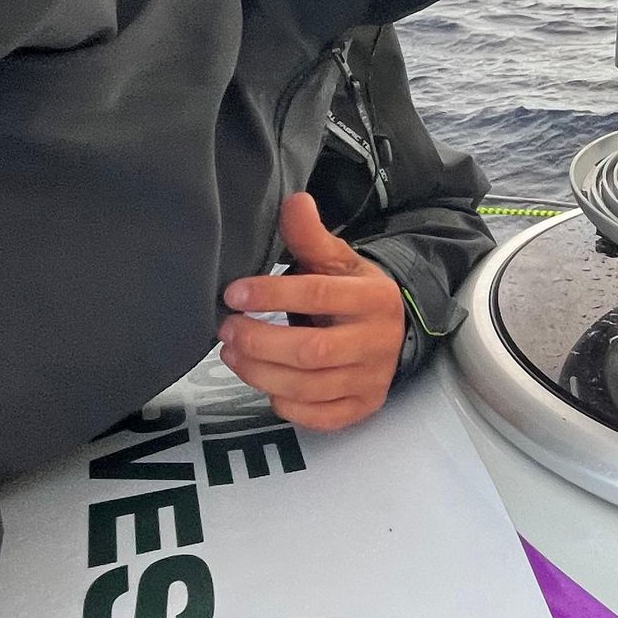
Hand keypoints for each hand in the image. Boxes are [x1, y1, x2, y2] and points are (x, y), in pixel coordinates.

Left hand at [217, 192, 406, 431]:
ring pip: (309, 387)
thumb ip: (311, 236)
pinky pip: (320, 417)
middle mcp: (378, 342)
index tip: (232, 294)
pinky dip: (286, 404)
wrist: (390, 329)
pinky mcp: (363, 408)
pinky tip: (266, 384)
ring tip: (232, 354)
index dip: (270, 296)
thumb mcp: (336, 260)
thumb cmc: (350, 292)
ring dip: (260, 372)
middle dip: (258, 342)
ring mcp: (372, 380)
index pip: (316, 295)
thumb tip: (295, 200)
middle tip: (227, 330)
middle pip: (310, 351)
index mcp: (374, 298)